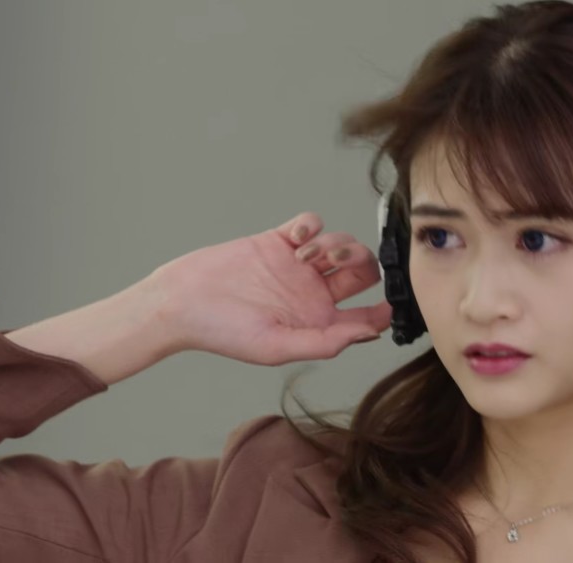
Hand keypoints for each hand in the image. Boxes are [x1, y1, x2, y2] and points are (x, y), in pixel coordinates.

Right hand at [144, 211, 392, 365]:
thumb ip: (324, 342)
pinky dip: (310, 226)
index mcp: (318, 323)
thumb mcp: (276, 347)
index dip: (384, 309)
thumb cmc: (223, 332)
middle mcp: (313, 294)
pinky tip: (294, 238)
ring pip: (341, 245)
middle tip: (338, 264)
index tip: (391, 302)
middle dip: (362, 263)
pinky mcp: (278, 241)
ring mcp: (297, 266)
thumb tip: (367, 335)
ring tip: (306, 255)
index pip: (366, 316)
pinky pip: (311, 224)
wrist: (181, 300)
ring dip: (334, 245)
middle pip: (361, 273)